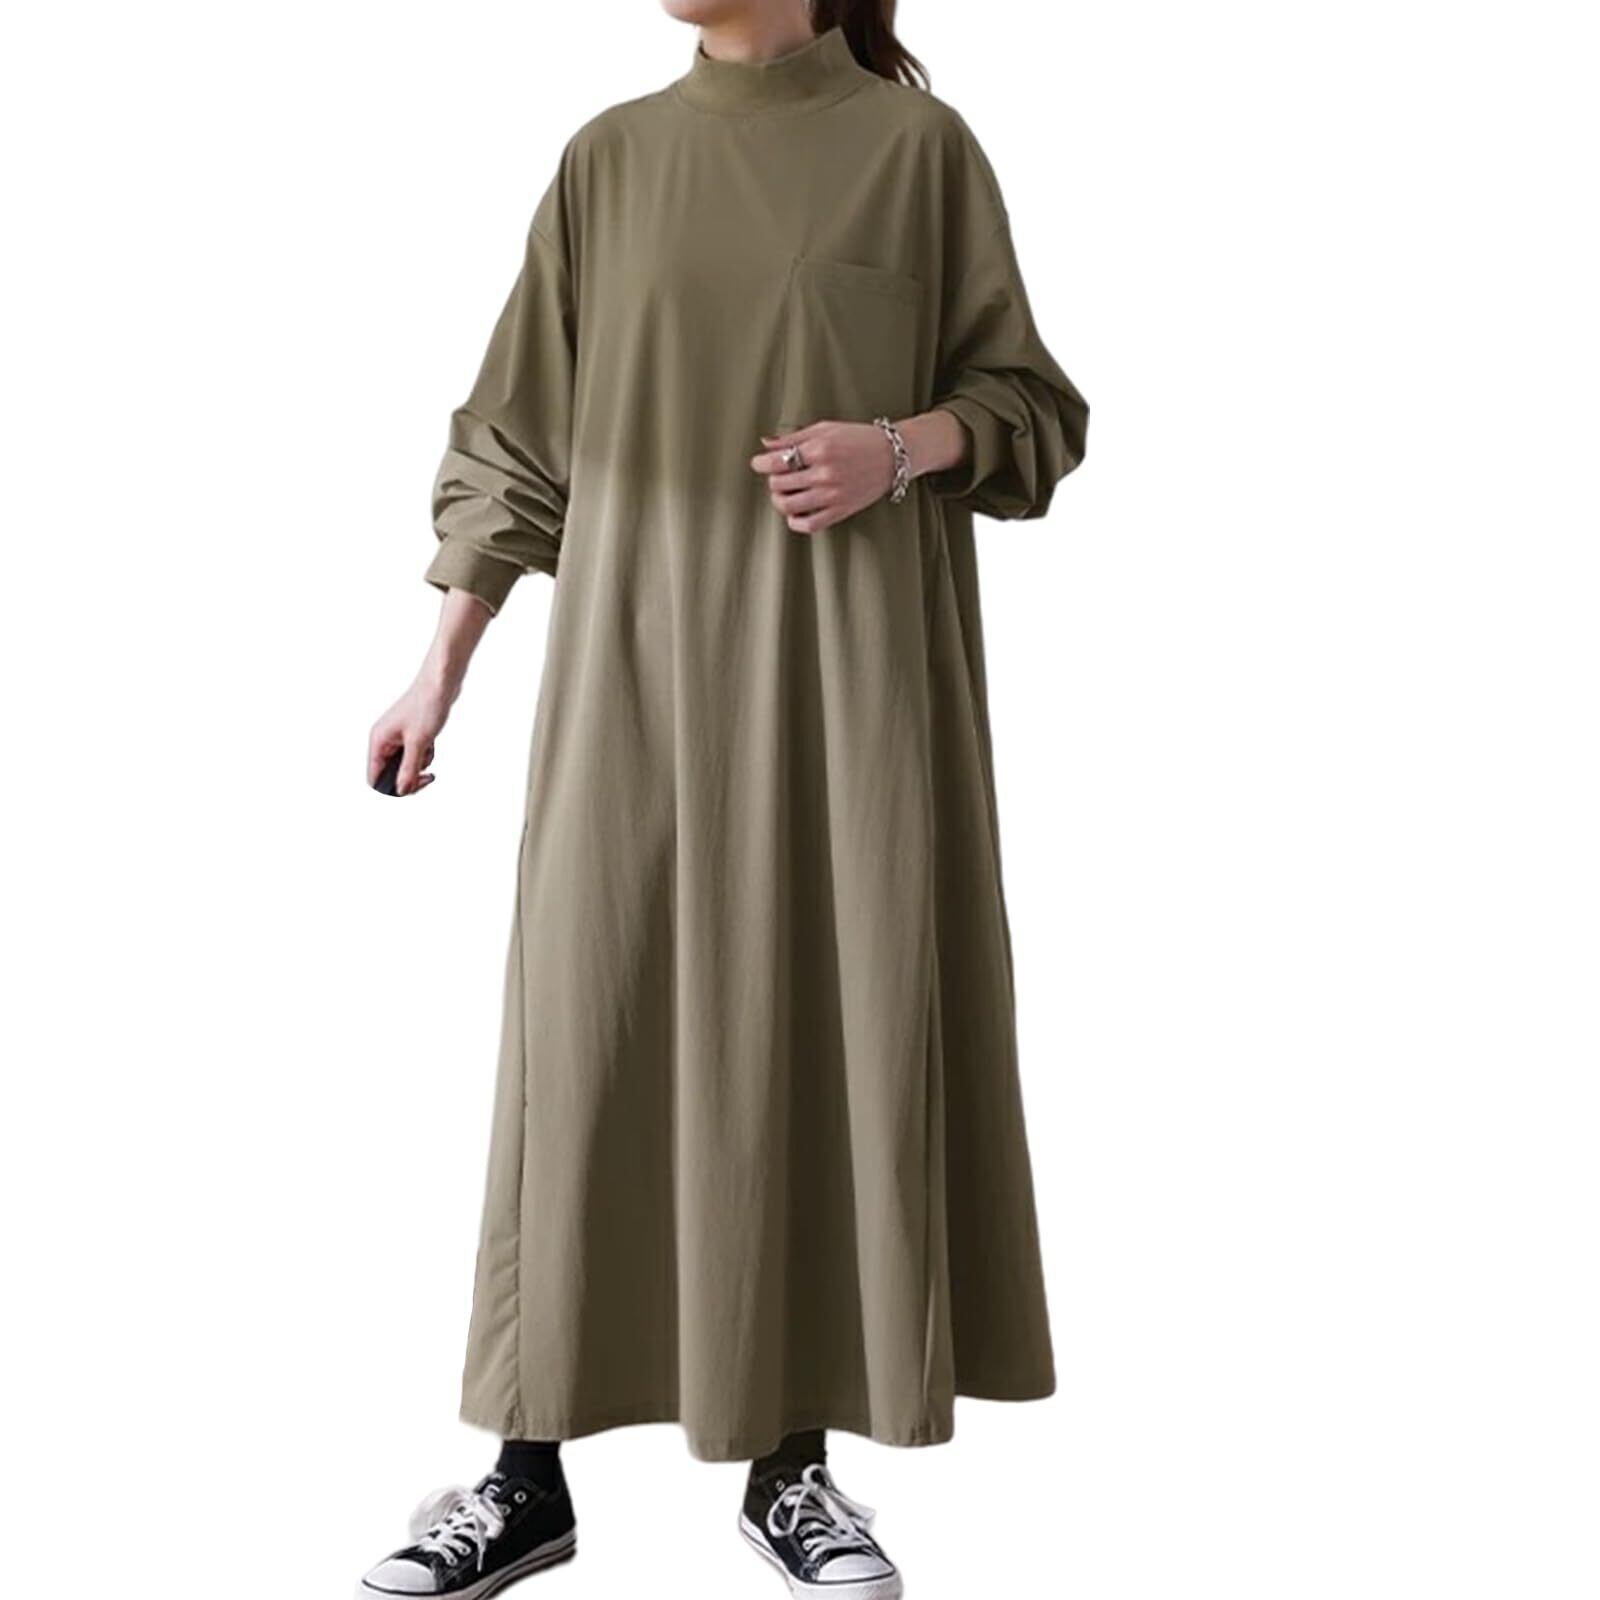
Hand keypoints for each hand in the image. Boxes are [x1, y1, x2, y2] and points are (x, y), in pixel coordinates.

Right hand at [367, 675, 450, 796]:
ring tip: (428, 749)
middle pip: (390, 774)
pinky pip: (415, 755)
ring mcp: (397, 737)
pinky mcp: (410, 734)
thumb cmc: (426, 706)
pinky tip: (432, 743)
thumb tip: (401, 790)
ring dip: (419, 764)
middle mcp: (384, 740)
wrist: (441, 684)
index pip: (374, 777)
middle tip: (427, 776)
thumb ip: (409, 769)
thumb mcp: (419, 742)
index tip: (411, 787)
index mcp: (379, 741)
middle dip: (409, 777)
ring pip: (405, 765)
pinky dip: (425, 754)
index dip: (391, 788)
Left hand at [750, 419, 896, 533]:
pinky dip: (795, 521)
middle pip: (779, 484)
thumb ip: (794, 437)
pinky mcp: (840, 511)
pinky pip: (808, 524)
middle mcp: (825, 473)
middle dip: (773, 479)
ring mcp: (832, 495)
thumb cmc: (860, 439)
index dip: (760, 463)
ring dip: (780, 500)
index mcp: (820, 449)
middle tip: (779, 475)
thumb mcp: (826, 429)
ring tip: (785, 493)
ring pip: (788, 505)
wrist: (892, 456)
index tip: (758, 463)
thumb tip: (766, 443)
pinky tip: (796, 512)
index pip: (776, 461)